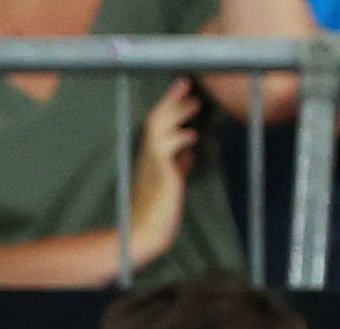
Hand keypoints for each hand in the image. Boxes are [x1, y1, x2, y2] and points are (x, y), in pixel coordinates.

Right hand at [127, 78, 202, 268]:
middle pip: (156, 119)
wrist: (144, 234)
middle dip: (172, 99)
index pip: (157, 124)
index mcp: (150, 158)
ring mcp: (151, 164)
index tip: (183, 88)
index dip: (169, 104)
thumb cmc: (157, 214)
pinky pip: (167, 148)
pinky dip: (180, 138)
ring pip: (158, 127)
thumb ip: (178, 167)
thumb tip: (188, 156)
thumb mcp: (171, 185)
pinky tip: (192, 137)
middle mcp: (147, 157)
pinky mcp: (159, 174)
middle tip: (187, 83)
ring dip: (177, 113)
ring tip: (195, 104)